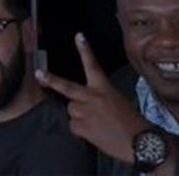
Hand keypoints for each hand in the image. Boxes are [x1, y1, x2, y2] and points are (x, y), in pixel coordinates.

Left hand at [36, 33, 155, 163]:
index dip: (85, 50)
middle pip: (66, 86)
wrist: (140, 143)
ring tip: (96, 125)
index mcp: (104, 88)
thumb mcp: (118, 100)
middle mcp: (93, 97)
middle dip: (51, 80)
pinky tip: (95, 134)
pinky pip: (74, 127)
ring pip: (71, 110)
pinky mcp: (82, 127)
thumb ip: (99, 97)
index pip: (93, 66)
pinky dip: (81, 132)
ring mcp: (85, 111)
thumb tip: (86, 102)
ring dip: (79, 117)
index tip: (78, 36)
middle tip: (38, 74)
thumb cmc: (133, 122)